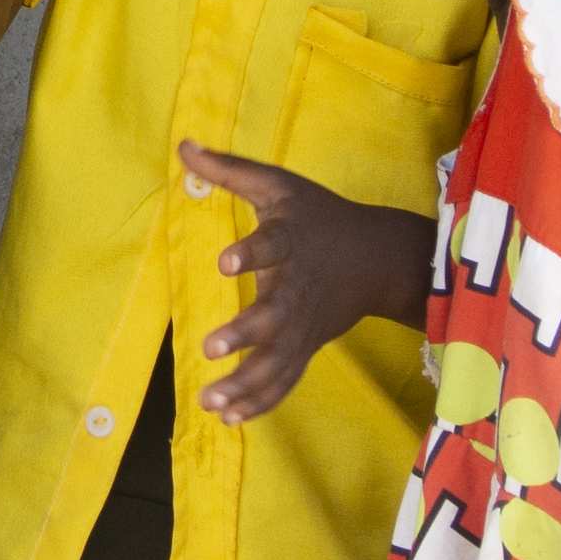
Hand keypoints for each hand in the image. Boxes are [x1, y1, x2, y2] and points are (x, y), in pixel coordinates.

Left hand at [184, 146, 436, 423]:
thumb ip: (230, 170)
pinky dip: (261, 400)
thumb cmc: (318, 216)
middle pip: (275, 316)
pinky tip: (228, 416)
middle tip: (212, 347)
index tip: (225, 262)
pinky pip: (285, 380)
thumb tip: (183, 144)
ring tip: (209, 400)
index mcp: (292, 242)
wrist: (378, 258)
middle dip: (245, 333)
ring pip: (277, 360)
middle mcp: (298, 290)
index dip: (251, 253)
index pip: (273, 246)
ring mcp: (305, 325)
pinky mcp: (307, 347)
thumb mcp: (279, 185)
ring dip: (245, 383)